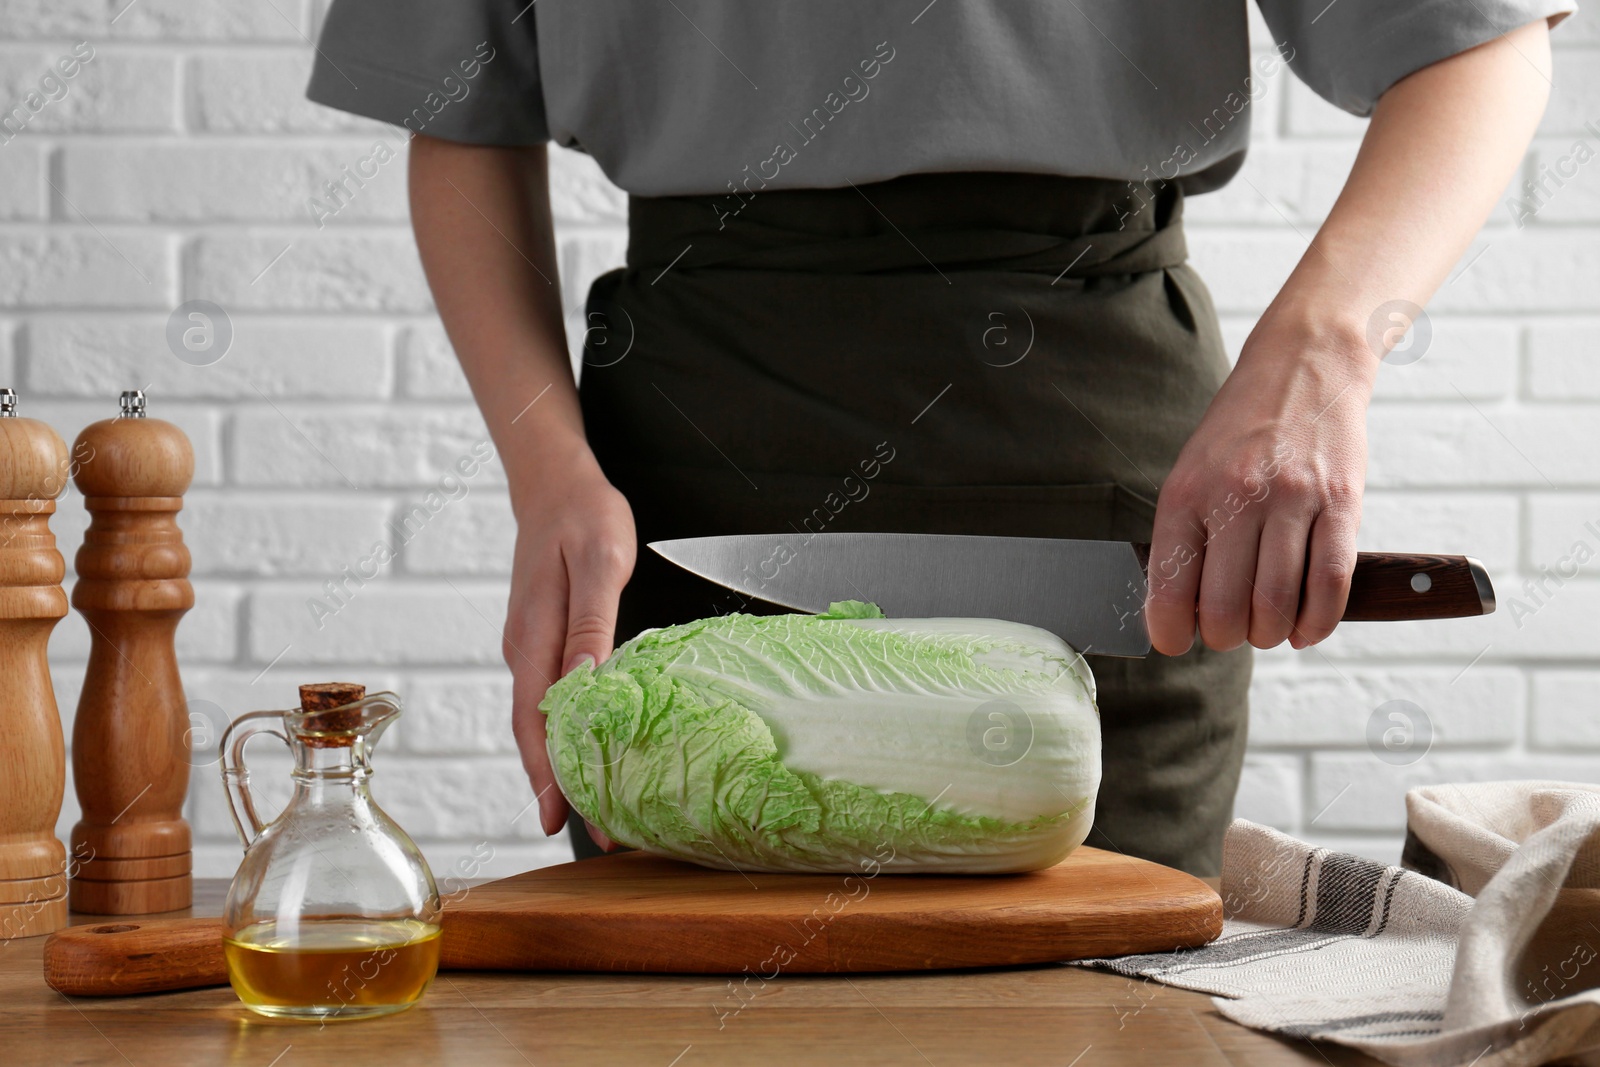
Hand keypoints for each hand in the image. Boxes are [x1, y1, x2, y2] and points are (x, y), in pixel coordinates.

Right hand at [503, 449, 635, 843]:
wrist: (553, 481)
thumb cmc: (582, 514)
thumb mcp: (600, 561)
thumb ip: (591, 624)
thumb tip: (584, 685)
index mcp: (532, 638)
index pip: (536, 725)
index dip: (552, 777)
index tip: (570, 822)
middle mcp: (522, 651)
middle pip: (534, 736)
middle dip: (561, 788)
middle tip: (603, 835)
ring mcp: (528, 647)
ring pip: (541, 721)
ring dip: (564, 766)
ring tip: (600, 809)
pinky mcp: (542, 640)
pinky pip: (549, 700)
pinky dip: (567, 734)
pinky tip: (591, 751)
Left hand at [1146, 324, 1374, 654]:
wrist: (1302, 366)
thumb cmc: (1239, 431)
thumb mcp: (1190, 473)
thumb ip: (1183, 537)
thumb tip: (1175, 612)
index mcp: (1187, 493)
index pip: (1170, 587)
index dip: (1169, 631)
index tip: (1174, 641)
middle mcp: (1236, 496)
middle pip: (1226, 608)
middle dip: (1224, 638)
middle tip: (1228, 633)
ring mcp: (1292, 500)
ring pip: (1277, 604)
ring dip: (1268, 635)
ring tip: (1265, 630)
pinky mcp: (1342, 502)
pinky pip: (1330, 584)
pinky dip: (1316, 622)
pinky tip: (1304, 630)